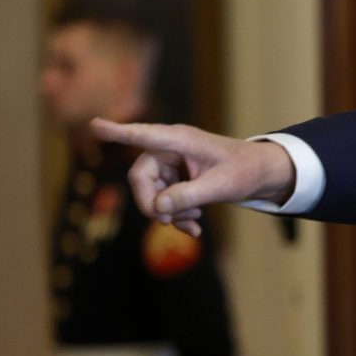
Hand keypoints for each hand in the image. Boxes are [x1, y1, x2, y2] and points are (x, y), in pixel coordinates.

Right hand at [90, 119, 295, 236]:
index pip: (144, 136)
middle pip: (140, 176)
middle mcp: (170, 148)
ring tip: (192, 224)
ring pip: (151, 192)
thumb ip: (190, 195)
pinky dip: (175, 215)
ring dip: (167, 213)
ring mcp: (172, 164)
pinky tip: (193, 229)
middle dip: (151, 203)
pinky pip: (163, 199)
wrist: (260, 174)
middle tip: (166, 222)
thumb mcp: (220, 186)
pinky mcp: (176, 178)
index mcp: (180, 139)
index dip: (118, 133)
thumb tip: (159, 208)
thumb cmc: (244, 171)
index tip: (95, 125)